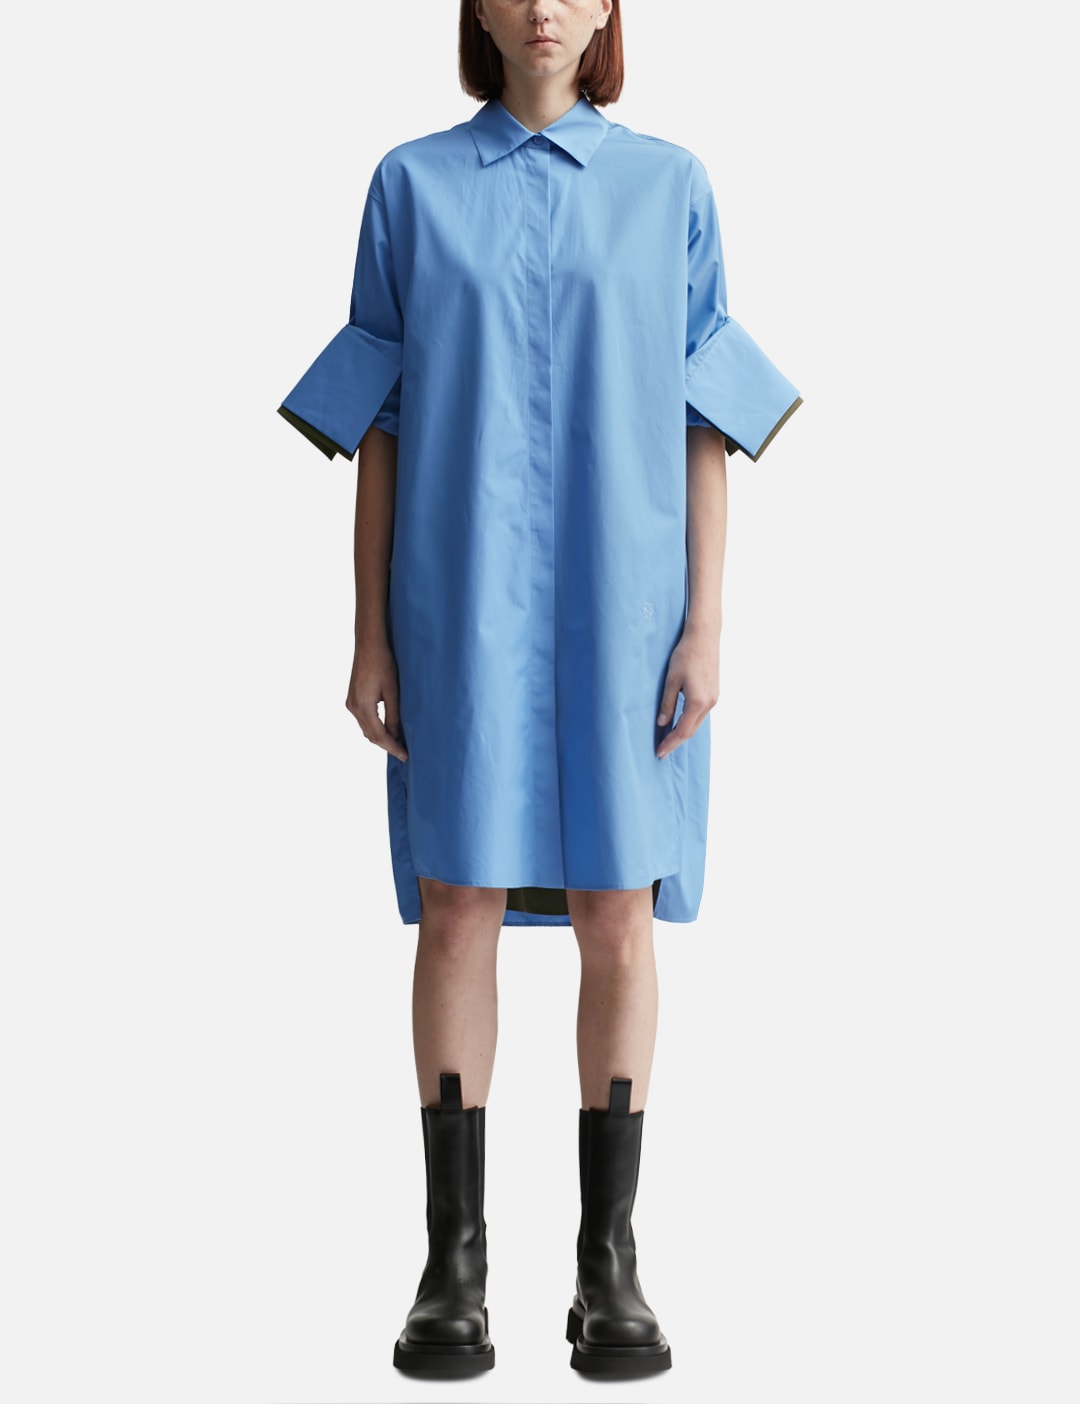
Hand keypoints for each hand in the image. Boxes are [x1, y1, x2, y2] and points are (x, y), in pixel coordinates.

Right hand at [346, 637, 408, 761]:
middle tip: (404, 753)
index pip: (379, 735)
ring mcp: (351, 703)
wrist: (368, 644)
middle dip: (387, 745)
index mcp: (363, 707)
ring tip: (398, 743)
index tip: (405, 756)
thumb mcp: (393, 691)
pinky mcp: (353, 698)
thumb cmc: (383, 663)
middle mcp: (353, 707)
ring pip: (366, 729)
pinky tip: (387, 728)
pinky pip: (364, 720)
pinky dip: (375, 727)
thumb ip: (394, 715)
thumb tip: (396, 735)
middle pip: (370, 735)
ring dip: (381, 737)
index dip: (393, 747)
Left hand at [655, 625, 719, 758]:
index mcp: (698, 701)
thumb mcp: (671, 680)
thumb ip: (667, 704)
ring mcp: (714, 699)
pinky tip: (680, 723)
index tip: (659, 752)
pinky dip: (690, 722)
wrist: (704, 637)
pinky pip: (701, 714)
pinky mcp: (714, 693)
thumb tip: (662, 723)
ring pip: (697, 723)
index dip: (670, 743)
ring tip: (668, 740)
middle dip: (676, 742)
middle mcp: (709, 703)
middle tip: (661, 751)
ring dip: (683, 733)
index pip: (682, 731)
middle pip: (691, 730)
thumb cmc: (686, 655)